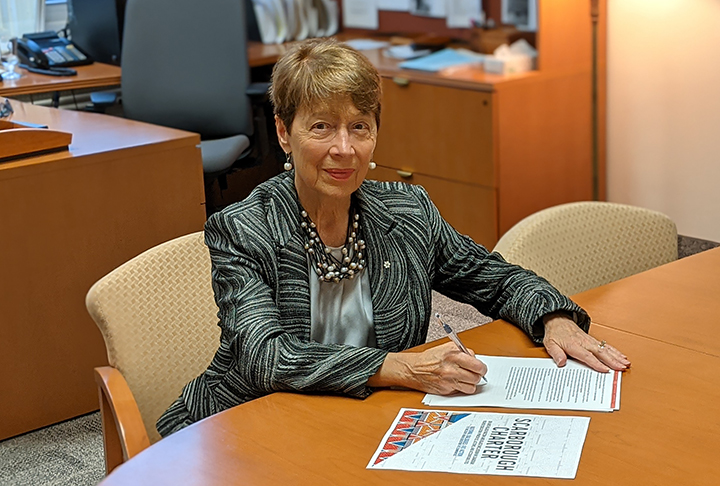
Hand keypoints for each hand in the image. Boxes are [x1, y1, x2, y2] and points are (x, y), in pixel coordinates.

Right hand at [368, 342, 486, 394]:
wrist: (413, 369)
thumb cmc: (429, 359)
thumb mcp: (446, 348)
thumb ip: (462, 352)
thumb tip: (475, 359)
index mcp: (453, 355)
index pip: (477, 364)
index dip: (481, 367)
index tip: (480, 368)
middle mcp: (452, 368)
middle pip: (476, 377)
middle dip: (477, 375)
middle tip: (474, 373)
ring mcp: (449, 380)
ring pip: (471, 386)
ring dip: (470, 383)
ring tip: (465, 378)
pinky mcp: (446, 390)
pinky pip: (462, 391)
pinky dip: (462, 388)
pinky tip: (457, 383)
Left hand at [543, 314, 630, 371]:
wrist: (558, 320)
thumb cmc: (555, 333)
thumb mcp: (550, 344)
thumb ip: (556, 353)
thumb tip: (561, 362)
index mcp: (573, 345)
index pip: (586, 356)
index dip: (596, 363)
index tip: (605, 370)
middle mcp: (584, 342)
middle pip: (600, 352)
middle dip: (612, 360)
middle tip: (621, 368)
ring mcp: (590, 341)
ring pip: (605, 349)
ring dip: (616, 356)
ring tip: (626, 363)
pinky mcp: (593, 340)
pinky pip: (606, 346)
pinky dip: (615, 351)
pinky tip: (622, 356)